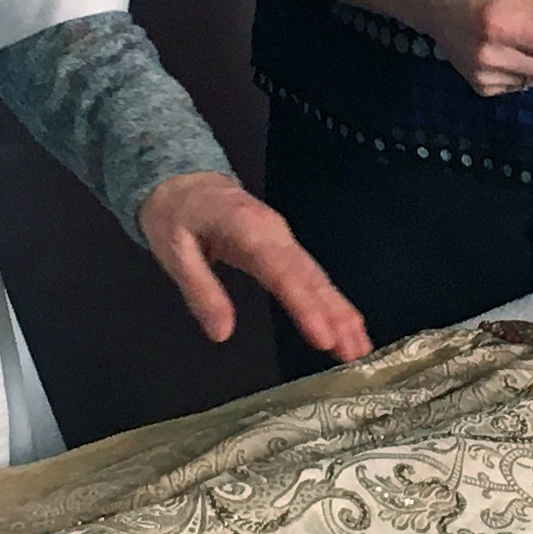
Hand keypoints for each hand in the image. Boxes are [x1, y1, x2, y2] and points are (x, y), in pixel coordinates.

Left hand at [140, 170, 368, 360]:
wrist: (184, 181)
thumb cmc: (175, 215)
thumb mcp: (173, 251)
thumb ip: (200, 291)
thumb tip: (221, 334)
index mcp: (246, 228)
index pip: (281, 271)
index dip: (304, 305)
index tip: (323, 336)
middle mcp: (274, 233)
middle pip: (309, 276)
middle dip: (334, 314)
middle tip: (355, 351)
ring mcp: (283, 240)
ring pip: (317, 278)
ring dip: (341, 312)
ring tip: (359, 347)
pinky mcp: (285, 249)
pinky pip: (312, 277)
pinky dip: (332, 303)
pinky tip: (349, 327)